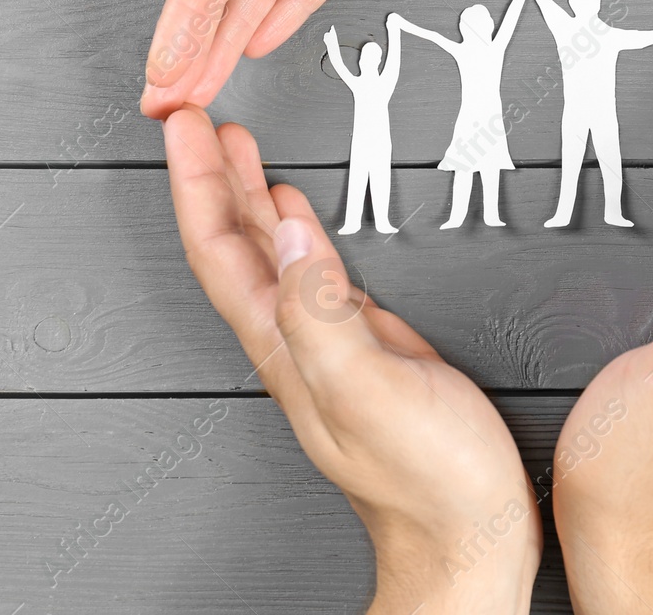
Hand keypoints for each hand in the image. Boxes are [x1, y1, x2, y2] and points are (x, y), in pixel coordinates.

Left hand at [163, 107, 539, 611]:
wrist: (469, 535)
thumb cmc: (428, 483)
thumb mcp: (369, 388)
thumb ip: (322, 309)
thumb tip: (292, 229)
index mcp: (285, 345)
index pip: (219, 250)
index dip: (196, 182)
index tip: (183, 125)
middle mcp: (295, 340)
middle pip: (234, 243)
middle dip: (211, 174)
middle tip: (197, 116)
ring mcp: (328, 342)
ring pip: (270, 252)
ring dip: (248, 194)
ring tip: (235, 144)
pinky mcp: (368, 345)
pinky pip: (313, 269)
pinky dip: (298, 227)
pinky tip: (299, 211)